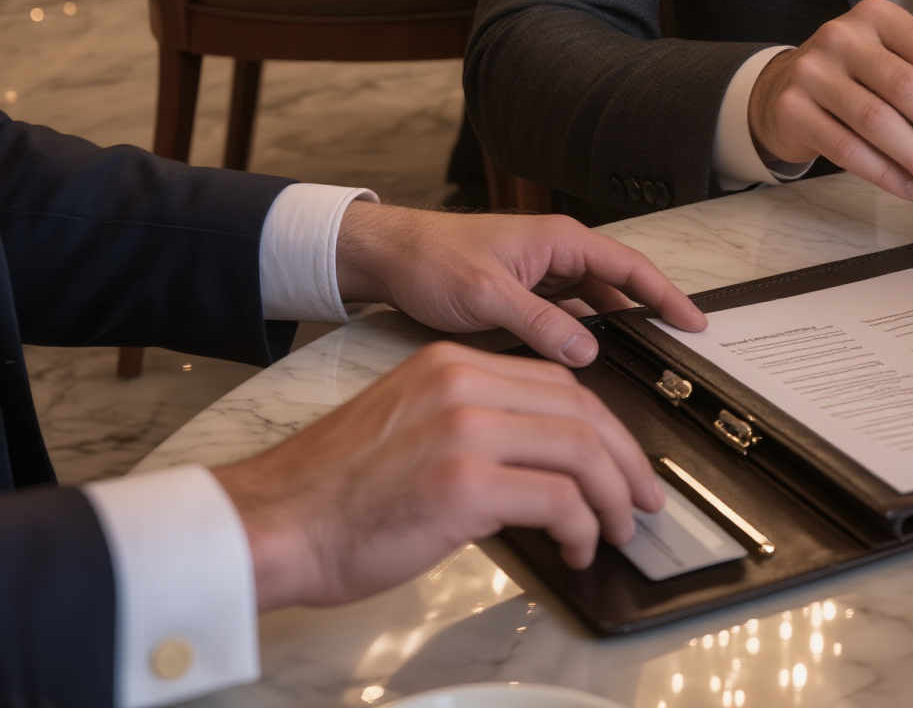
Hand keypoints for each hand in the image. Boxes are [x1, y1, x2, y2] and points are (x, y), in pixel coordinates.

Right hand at [214, 342, 661, 609]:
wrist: (272, 523)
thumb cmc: (333, 493)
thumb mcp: (409, 423)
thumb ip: (471, 421)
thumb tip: (534, 459)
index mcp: (453, 365)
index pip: (556, 381)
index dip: (601, 423)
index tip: (620, 458)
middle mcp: (464, 384)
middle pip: (580, 407)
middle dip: (622, 457)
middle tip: (640, 496)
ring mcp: (466, 430)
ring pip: (579, 448)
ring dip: (611, 495)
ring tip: (616, 528)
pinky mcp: (464, 483)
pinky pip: (556, 498)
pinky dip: (580, 525)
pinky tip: (574, 547)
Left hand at [333, 202, 705, 366]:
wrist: (389, 257)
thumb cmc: (434, 261)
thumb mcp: (487, 295)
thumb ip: (539, 322)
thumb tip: (588, 350)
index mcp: (558, 241)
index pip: (629, 267)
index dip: (665, 294)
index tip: (693, 322)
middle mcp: (556, 254)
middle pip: (618, 286)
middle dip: (649, 314)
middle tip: (677, 353)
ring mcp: (541, 274)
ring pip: (594, 303)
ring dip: (618, 328)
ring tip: (644, 364)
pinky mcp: (524, 293)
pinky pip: (568, 315)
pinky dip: (585, 336)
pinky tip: (592, 362)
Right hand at [747, 0, 912, 203]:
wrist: (781, 90)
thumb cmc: (852, 77)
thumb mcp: (887, 59)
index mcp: (877, 17)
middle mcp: (843, 37)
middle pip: (908, 87)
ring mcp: (813, 72)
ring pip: (878, 121)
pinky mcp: (793, 109)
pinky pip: (847, 149)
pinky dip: (886, 174)